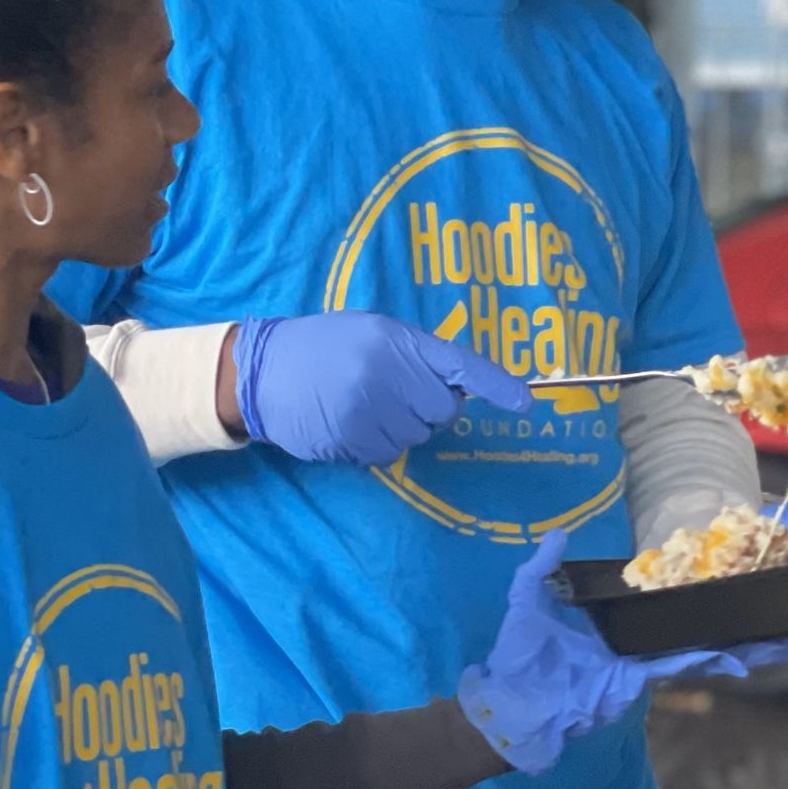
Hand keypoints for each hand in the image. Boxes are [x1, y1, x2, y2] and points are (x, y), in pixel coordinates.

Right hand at [225, 312, 532, 465]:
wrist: (261, 370)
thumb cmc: (321, 347)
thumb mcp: (370, 333)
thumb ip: (413, 356)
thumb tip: (457, 389)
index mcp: (396, 340)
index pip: (461, 364)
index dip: (497, 385)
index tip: (526, 403)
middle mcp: (387, 373)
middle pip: (442, 411)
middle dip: (426, 408)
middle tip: (394, 394)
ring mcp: (368, 409)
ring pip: (416, 437)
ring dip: (399, 429)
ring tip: (362, 406)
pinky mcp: (350, 439)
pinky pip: (387, 455)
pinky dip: (374, 446)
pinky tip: (349, 424)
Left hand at [457, 533, 787, 770]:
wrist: (513, 701)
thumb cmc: (520, 654)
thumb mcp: (527, 597)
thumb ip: (541, 565)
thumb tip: (556, 533)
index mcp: (628, 619)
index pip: (681, 595)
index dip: (715, 582)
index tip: (749, 564)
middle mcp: (649, 639)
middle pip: (713, 622)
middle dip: (758, 615)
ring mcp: (651, 660)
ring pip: (715, 646)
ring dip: (758, 641)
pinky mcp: (644, 678)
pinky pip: (688, 664)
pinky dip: (719, 659)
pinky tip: (751, 655)